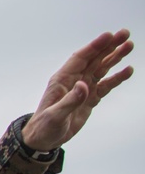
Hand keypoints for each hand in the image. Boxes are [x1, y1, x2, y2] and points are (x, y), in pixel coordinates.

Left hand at [22, 29, 133, 150]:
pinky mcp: (90, 99)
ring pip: (101, 69)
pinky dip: (116, 78)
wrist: (44, 139)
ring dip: (115, 58)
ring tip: (129, 46)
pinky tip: (127, 71)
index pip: (80, 58)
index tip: (109, 35)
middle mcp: (74, 81)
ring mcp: (83, 89)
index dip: (94, 46)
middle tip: (125, 34)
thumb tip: (84, 86)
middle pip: (94, 59)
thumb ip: (70, 101)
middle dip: (109, 46)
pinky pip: (105, 85)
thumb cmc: (44, 127)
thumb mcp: (55, 116)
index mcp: (62, 80)